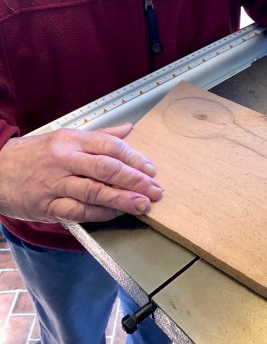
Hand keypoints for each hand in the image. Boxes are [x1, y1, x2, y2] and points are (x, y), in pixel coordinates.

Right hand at [0, 123, 161, 222]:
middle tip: (155, 190)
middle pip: (106, 168)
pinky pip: (78, 211)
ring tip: (143, 205)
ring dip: (122, 200)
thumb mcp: (66, 137)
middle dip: (135, 180)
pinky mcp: (47, 205)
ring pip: (94, 191)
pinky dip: (100, 214)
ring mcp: (55, 183)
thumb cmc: (34, 154)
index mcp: (72, 140)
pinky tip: (116, 214)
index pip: (110, 146)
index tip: (151, 170)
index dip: (134, 158)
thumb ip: (100, 136)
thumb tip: (129, 129)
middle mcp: (65, 160)